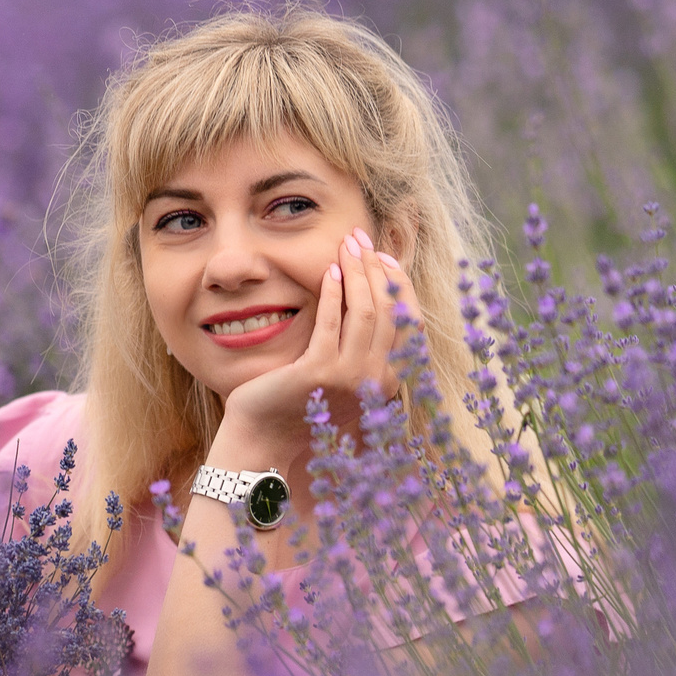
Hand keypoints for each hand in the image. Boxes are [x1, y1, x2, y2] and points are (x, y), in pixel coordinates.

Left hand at [216, 226, 418, 454]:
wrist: (265, 437)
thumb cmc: (302, 403)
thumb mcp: (343, 375)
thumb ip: (362, 345)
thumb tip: (372, 294)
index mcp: (389, 381)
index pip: (409, 322)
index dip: (399, 284)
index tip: (384, 256)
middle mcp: (377, 381)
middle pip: (390, 311)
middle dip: (377, 268)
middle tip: (360, 239)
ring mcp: (350, 378)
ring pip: (365, 312)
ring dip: (356, 273)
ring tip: (345, 247)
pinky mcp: (319, 372)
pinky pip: (331, 321)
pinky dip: (333, 292)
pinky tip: (328, 272)